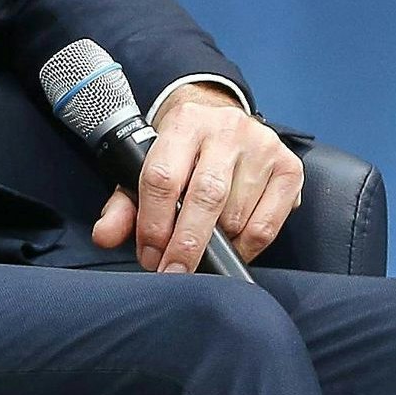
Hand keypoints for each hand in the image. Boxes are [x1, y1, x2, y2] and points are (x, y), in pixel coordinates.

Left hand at [92, 82, 298, 272]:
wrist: (221, 120)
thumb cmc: (181, 153)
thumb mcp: (146, 168)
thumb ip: (123, 205)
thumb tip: (105, 236)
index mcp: (184, 122)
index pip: (164, 177)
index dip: (154, 224)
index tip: (150, 256)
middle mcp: (227, 129)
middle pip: (206, 196)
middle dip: (186, 244)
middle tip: (174, 273)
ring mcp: (263, 146)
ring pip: (237, 215)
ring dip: (217, 245)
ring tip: (202, 251)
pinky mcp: (290, 167)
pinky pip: (267, 224)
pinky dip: (247, 246)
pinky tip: (232, 246)